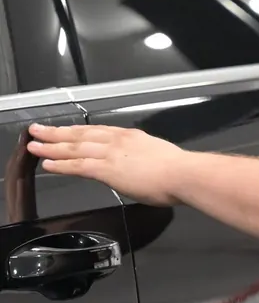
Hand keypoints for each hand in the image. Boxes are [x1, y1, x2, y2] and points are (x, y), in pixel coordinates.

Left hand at [27, 123, 185, 206]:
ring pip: (74, 147)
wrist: (182, 174)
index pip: (96, 131)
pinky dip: (60, 164)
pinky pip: (78, 165)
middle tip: (36, 129)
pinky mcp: (107, 169)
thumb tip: (136, 166)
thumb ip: (141, 158)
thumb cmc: (176, 171)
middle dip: (56, 132)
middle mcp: (117, 140)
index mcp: (129, 136)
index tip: (62, 129)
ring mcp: (111, 153)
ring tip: (33, 144)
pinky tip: (47, 163)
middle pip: (80, 134)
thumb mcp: (155, 155)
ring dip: (51, 146)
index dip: (76, 130)